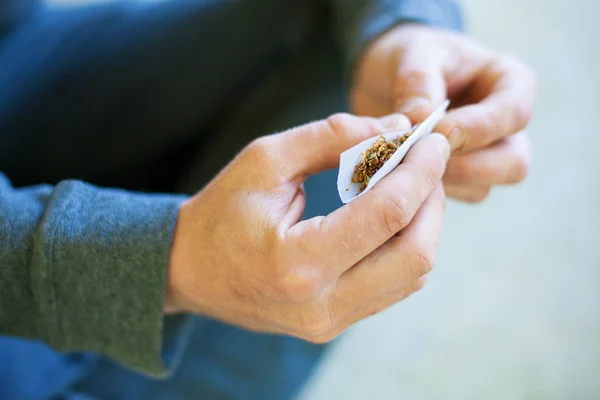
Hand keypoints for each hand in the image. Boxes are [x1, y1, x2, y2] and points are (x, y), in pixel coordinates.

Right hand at [166, 113, 449, 342]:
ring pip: (413, 275)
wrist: (188, 271)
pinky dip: (405, 246)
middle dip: (432, 200)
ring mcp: (330, 323)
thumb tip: (395, 128)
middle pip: (416, 254)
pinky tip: (392, 216)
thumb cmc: (220, 211)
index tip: (433, 140)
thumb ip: (332, 137)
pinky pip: (393, 287)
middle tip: (426, 161)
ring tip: (409, 185)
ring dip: (424, 224)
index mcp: (297, 262)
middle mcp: (320, 305)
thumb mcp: (266, 160)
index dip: (421, 172)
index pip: (388, 215)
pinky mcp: (334, 324)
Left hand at [351, 24, 536, 201]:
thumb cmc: (413, 57)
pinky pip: (455, 197)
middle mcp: (506, 126)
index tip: (438, 132)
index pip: (515, 113)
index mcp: (510, 84)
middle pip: (513, 162)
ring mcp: (487, 156)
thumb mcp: (414, 54)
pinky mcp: (463, 179)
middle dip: (467, 167)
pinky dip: (429, 194)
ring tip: (404, 167)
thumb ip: (418, 81)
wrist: (390, 77)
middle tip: (421, 157)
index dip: (479, 128)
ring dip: (445, 184)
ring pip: (484, 188)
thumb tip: (419, 119)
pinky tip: (401, 178)